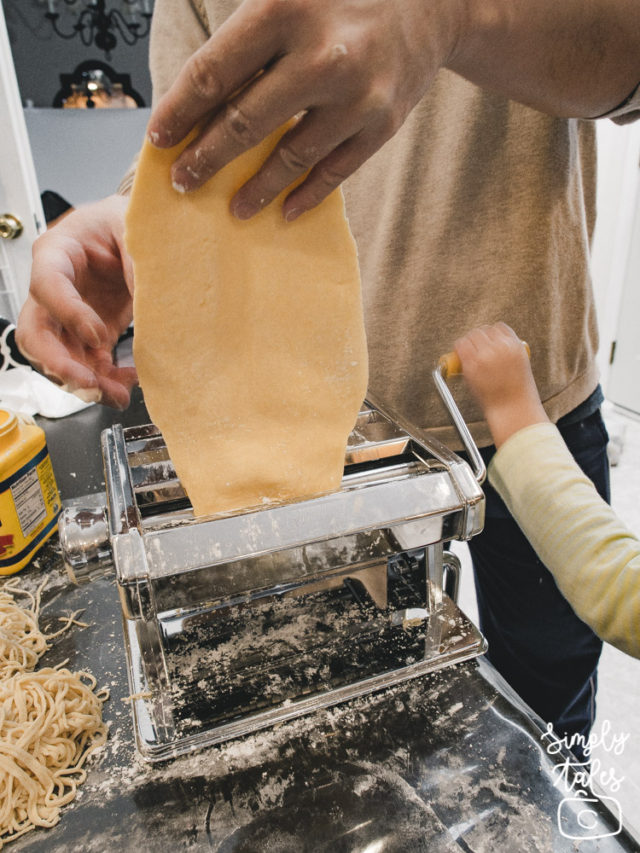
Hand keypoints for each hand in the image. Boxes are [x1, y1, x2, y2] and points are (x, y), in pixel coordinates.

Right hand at [15, 195, 137, 409]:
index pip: (47, 284)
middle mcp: (56, 286)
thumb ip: (139, 265)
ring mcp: (69, 314)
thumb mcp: (135, 231)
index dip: (69, 314)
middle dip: (59, 363)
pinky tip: (125, 384)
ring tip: (116, 394)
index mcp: (58, 250)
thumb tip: (153, 308)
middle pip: (37, 332)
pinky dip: (104, 380)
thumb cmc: (129, 221)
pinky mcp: (89, 333)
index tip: (98, 335)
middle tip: (90, 384)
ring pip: (59, 356)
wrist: (143, 232)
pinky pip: (86, 364)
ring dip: (85, 382)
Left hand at [146, 0, 459, 219]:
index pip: (214, 72)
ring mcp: (355, 96)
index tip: (158, 138)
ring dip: (256, 188)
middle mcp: (321, 55)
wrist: (432, 2)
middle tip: (183, 182)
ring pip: (290, 156)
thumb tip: (196, 99)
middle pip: (245, 121)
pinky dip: (307, 194)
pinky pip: (335, 172)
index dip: (180, 110)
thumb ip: (245, 38)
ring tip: (233, 208)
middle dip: (206, 158)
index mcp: (284, 10)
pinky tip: (285, 210)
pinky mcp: (382, 124)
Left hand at [454, 323, 548, 447]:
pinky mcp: (471, 366)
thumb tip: (492, 347)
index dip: (492, 334)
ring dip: (468, 341)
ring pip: (470, 336)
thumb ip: (508, 353)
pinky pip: (460, 347)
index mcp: (515, 346)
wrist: (513, 409)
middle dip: (478, 337)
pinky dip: (459, 348)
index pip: (499, 328)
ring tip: (467, 350)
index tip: (488, 340)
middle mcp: (500, 347)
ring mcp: (485, 356)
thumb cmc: (517, 393)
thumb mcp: (520, 366)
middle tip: (474, 346)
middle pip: (483, 330)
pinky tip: (459, 353)